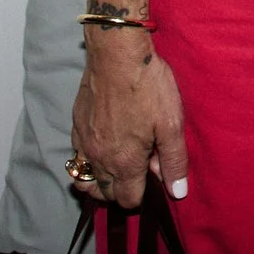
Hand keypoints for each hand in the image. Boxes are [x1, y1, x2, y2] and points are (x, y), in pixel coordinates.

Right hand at [71, 30, 187, 209]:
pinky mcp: (76, 125)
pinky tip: (106, 143)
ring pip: (86, 179)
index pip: (129, 200)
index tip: (154, 178)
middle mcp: (99, 158)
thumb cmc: (148, 86)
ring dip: (101, 180)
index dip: (144, 195)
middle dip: (122, 190)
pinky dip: (89, 160)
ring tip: (120, 164)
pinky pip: (77, 156)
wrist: (116, 53)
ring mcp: (83, 142)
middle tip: (140, 168)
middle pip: (105, 194)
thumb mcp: (171, 124)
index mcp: (124, 163)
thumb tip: (177, 191)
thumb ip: (174, 161)